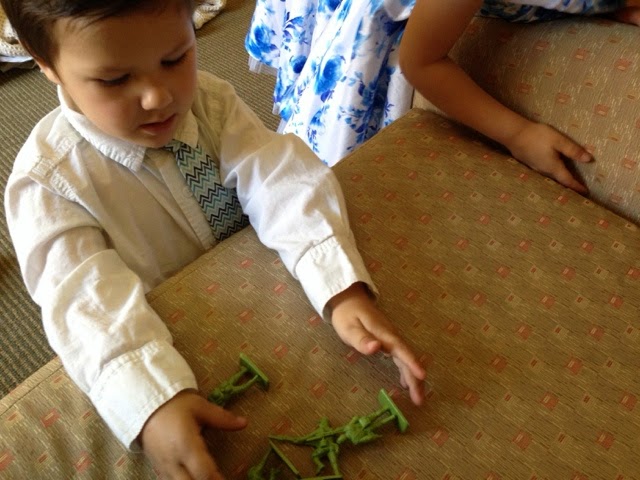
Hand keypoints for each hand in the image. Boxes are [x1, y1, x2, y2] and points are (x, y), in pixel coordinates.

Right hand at [140, 390, 247, 479]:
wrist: (144, 405)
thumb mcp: (200, 407)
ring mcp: (164, 468)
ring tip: (210, 478)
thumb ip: (222, 418)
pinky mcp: (158, 470)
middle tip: (220, 479)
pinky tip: (193, 477)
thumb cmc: (175, 405)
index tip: (228, 478)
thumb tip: (244, 423)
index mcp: (186, 446)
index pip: (204, 473)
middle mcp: (174, 462)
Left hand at [328, 283, 426, 404]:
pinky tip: (404, 383)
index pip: (401, 349)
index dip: (412, 363)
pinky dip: (404, 370)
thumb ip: (362, 339)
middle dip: (415, 378)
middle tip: (420, 400)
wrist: (347, 299)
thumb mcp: (349, 327)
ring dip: (412, 377)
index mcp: (383, 333)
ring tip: (417, 398)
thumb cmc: (346, 314)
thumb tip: (377, 348)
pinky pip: (400, 357)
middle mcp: (391, 336)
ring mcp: (390, 338)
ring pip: (405, 359)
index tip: (422, 376)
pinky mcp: (387, 341)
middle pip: (406, 358)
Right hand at [505, 121, 591, 192]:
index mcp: (553, 167)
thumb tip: (589, 159)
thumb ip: (573, 150)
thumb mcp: (559, 141)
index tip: (585, 192)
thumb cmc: (538, 136)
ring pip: (549, 178)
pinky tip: (550, 170)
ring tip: (565, 181)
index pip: (567, 181)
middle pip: (558, 182)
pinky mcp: (529, 163)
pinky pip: (542, 173)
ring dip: (558, 181)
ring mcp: (535, 168)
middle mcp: (544, 171)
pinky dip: (550, 175)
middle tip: (576, 189)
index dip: (577, 187)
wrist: (513, 134)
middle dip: (567, 186)